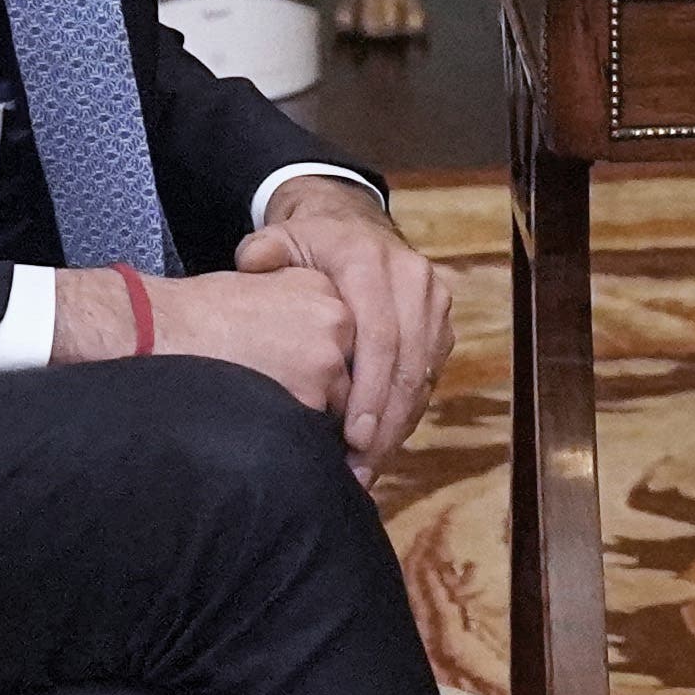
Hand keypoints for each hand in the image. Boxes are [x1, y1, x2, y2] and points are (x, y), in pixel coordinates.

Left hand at [240, 179, 453, 469]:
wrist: (354, 226)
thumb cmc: (310, 245)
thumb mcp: (281, 238)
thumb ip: (263, 253)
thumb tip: (254, 264)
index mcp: (372, 261)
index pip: (379, 334)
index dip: (369, 390)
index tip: (352, 436)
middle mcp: (414, 279)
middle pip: (407, 364)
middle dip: (384, 423)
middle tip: (360, 467)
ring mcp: (434, 304)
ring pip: (423, 377)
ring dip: (397, 427)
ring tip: (367, 469)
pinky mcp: (441, 325)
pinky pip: (429, 379)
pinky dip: (406, 414)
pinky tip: (381, 445)